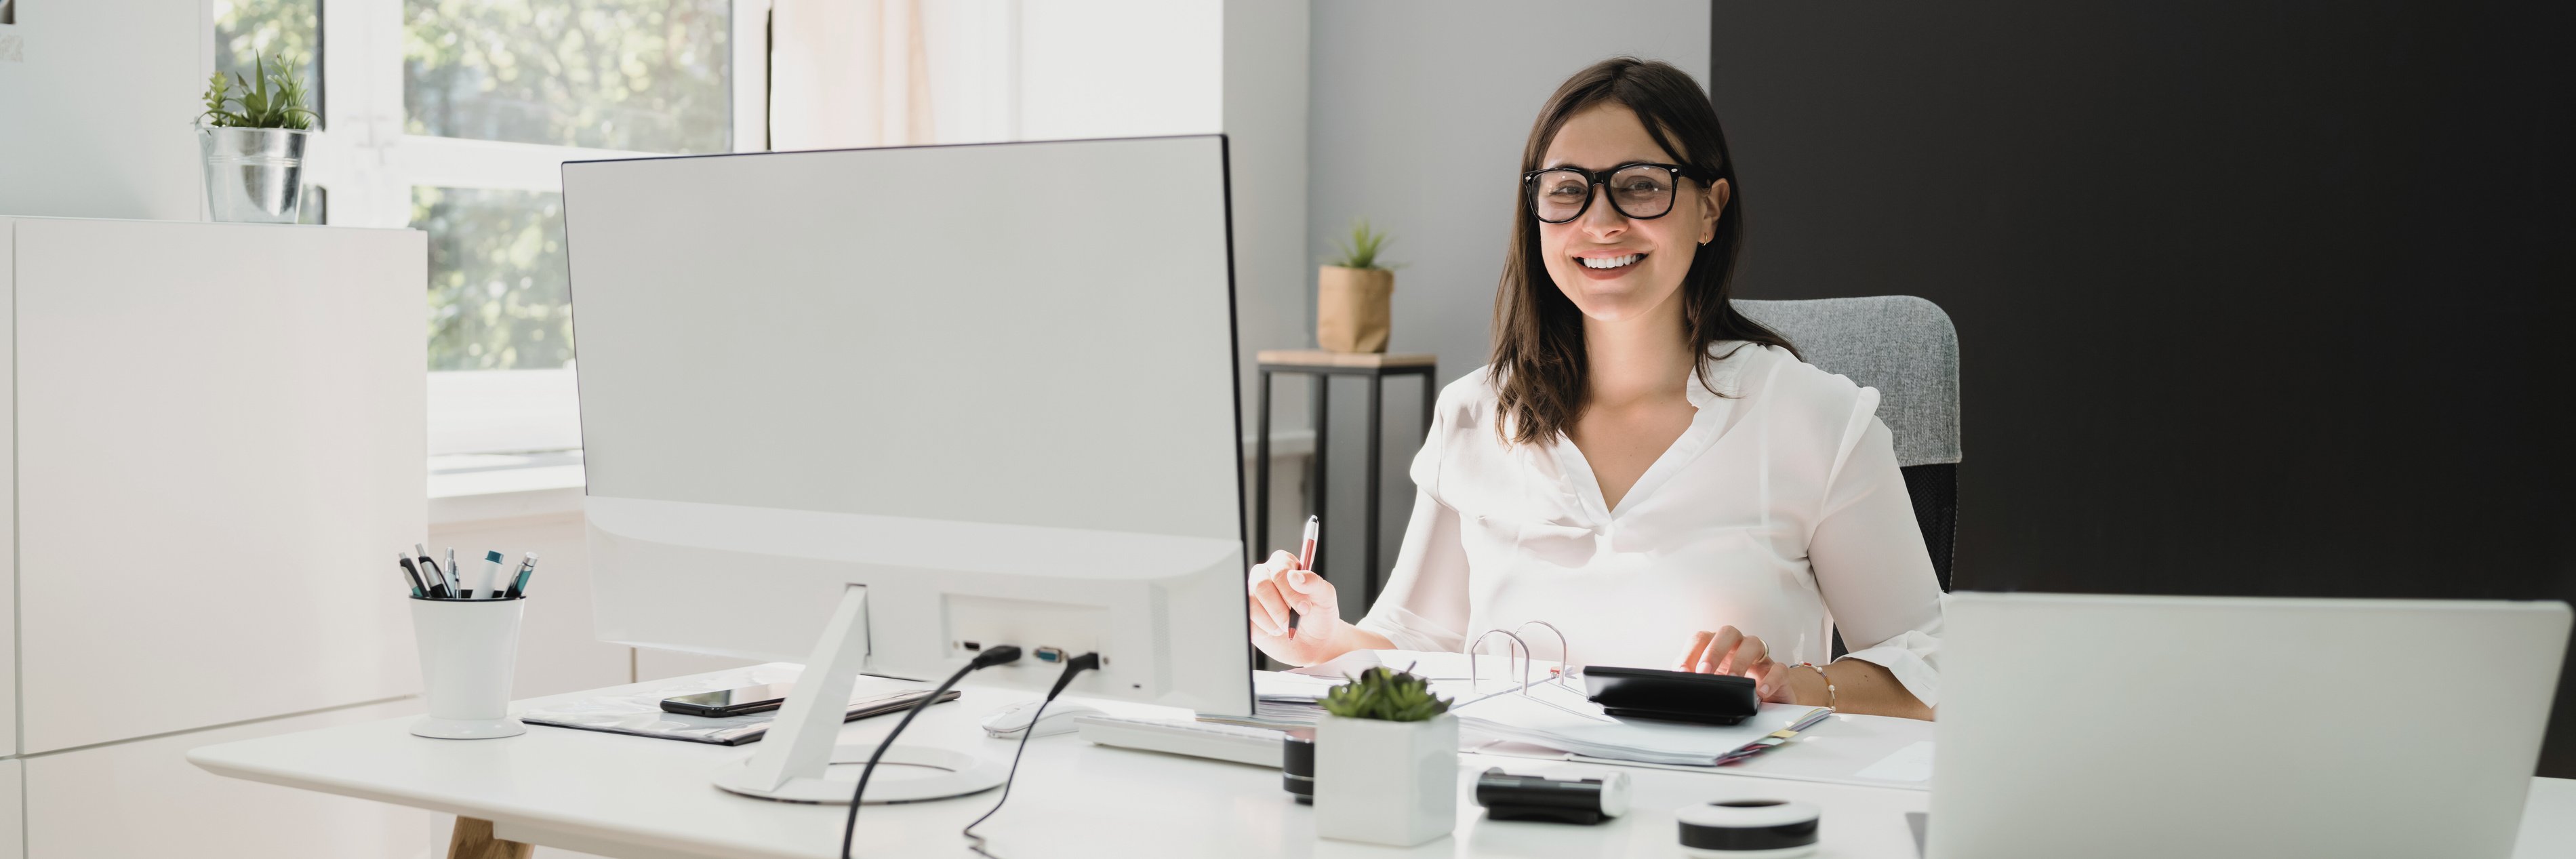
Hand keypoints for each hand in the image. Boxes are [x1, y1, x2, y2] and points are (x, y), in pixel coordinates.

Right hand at [1247, 550, 1343, 664]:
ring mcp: (1253, 593)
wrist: (1313, 642)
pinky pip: (1246, 618)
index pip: (1279, 572)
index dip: (1290, 592)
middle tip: (1290, 622)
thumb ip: (1313, 582)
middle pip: (1261, 585)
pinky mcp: (1246, 612)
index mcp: (1284, 564)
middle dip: (1278, 609)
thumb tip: (1295, 576)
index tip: (1304, 608)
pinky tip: (1273, 630)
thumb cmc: (1319, 615)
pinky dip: (1262, 630)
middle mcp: (1265, 574)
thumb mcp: (1325, 597)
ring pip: (1251, 603)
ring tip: (1284, 627)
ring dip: (1270, 621)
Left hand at [1677, 626, 1792, 702]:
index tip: (1683, 671)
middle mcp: (1739, 646)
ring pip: (1754, 643)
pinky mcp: (1777, 673)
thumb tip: (1676, 681)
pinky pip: (1778, 669)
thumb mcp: (1710, 683)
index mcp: (1719, 646)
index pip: (1702, 638)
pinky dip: (1771, 679)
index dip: (1691, 652)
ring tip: (1733, 680)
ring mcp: (1760, 658)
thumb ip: (1693, 677)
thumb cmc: (1733, 687)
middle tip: (1705, 672)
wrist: (1766, 701)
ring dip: (1740, 661)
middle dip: (1714, 651)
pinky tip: (1761, 691)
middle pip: (1728, 632)